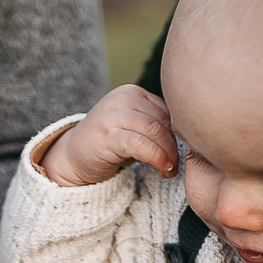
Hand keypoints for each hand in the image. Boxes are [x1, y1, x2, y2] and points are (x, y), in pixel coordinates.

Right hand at [41, 84, 178, 186]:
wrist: (72, 158)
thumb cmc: (108, 145)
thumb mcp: (133, 127)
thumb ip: (155, 124)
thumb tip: (191, 133)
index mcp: (132, 92)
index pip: (166, 110)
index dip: (178, 133)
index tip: (179, 153)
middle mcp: (122, 98)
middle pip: (162, 120)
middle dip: (175, 145)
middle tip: (177, 166)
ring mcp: (113, 115)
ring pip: (154, 131)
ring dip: (168, 154)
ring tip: (169, 170)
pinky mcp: (107, 136)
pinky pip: (141, 144)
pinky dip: (157, 158)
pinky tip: (162, 170)